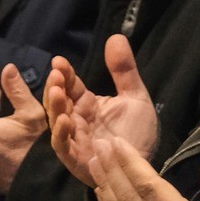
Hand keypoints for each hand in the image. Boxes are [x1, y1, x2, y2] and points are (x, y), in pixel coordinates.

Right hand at [45, 36, 160, 186]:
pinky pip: (62, 146)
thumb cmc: (138, 134)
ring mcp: (73, 139)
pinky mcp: (76, 159)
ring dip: (54, 106)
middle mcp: (76, 120)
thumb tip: (116, 36)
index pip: (70, 85)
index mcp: (86, 105)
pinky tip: (66, 120)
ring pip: (56, 121)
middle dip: (55, 87)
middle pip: (58, 101)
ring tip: (57, 92)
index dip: (63, 73)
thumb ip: (124, 70)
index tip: (59, 61)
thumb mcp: (134, 97)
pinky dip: (61, 133)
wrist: (145, 164)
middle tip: (56, 74)